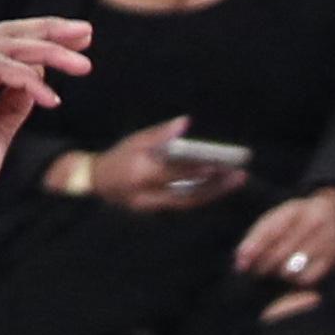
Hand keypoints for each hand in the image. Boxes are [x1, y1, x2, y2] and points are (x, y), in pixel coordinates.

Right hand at [0, 18, 94, 221]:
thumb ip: (11, 109)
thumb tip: (37, 85)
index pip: (6, 43)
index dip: (43, 37)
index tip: (80, 42)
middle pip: (7, 33)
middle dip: (51, 30)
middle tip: (87, 33)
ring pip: (6, 47)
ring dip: (49, 52)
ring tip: (81, 66)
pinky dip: (29, 80)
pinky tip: (50, 99)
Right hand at [85, 117, 249, 213]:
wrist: (96, 183)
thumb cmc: (117, 157)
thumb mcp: (134, 140)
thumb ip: (160, 134)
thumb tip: (185, 123)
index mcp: (140, 174)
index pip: (174, 173)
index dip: (198, 171)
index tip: (220, 163)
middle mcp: (148, 196)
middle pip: (187, 195)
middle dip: (215, 187)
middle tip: (239, 175)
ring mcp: (154, 207)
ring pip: (189, 203)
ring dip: (213, 193)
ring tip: (234, 180)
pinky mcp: (159, 211)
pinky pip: (185, 204)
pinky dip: (203, 195)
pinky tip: (219, 186)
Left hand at [236, 186, 334, 284]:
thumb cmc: (298, 220)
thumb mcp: (278, 218)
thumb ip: (257, 236)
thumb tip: (240, 261)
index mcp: (294, 209)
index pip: (270, 231)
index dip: (253, 250)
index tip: (241, 265)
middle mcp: (313, 221)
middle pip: (280, 253)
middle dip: (264, 266)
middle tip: (258, 272)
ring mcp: (326, 239)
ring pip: (292, 268)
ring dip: (279, 274)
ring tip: (276, 272)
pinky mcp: (334, 256)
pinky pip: (308, 278)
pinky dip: (296, 281)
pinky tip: (293, 277)